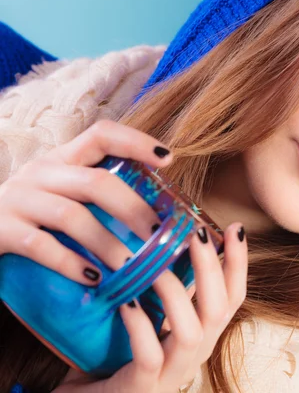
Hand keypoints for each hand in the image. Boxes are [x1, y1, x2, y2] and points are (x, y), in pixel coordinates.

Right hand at [0, 119, 174, 281]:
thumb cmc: (33, 216)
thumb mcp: (64, 195)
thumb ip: (98, 198)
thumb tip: (156, 222)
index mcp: (62, 159)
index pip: (101, 134)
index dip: (136, 142)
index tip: (167, 158)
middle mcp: (40, 172)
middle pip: (96, 182)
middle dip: (133, 209)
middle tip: (158, 234)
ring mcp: (17, 199)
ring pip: (72, 217)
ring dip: (107, 244)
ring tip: (131, 265)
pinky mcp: (0, 229)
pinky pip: (40, 246)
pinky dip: (70, 263)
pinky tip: (93, 278)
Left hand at [53, 222, 247, 392]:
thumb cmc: (119, 350)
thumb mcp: (153, 313)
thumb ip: (169, 287)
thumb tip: (172, 237)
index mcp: (203, 332)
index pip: (234, 296)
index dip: (239, 263)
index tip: (235, 228)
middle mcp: (195, 352)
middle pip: (220, 309)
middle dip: (211, 267)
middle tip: (197, 232)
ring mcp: (171, 372)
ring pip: (190, 332)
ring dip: (175, 294)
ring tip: (155, 267)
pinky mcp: (142, 387)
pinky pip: (149, 356)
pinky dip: (140, 326)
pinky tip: (126, 303)